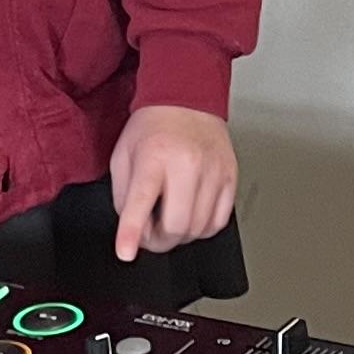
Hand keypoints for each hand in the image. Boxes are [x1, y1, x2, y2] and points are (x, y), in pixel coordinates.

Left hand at [107, 104, 237, 261]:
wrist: (187, 100)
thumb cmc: (153, 128)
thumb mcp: (123, 156)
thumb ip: (124, 195)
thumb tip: (133, 229)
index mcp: (154, 156)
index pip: (142, 200)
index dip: (132, 232)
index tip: (126, 252)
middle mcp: (187, 164)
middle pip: (176, 225)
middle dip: (158, 241)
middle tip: (148, 234)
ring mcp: (213, 171)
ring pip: (199, 228)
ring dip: (179, 236)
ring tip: (169, 221)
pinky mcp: (230, 176)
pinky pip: (219, 221)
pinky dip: (202, 229)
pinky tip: (191, 217)